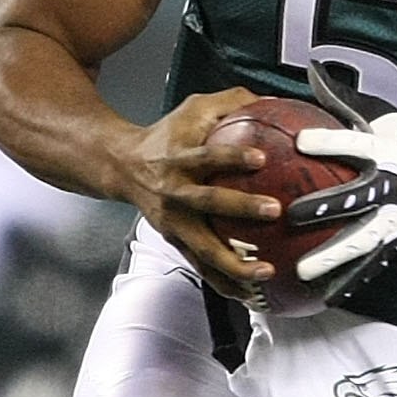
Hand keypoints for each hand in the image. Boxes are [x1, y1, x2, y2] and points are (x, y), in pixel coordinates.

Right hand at [119, 87, 279, 299]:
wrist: (122, 166)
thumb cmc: (167, 136)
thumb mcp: (193, 108)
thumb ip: (232, 101)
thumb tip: (274, 100)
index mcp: (178, 158)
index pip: (206, 156)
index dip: (232, 156)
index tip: (260, 158)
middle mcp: (174, 192)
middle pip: (207, 203)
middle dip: (241, 208)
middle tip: (275, 210)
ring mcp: (174, 222)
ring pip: (204, 250)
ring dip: (235, 265)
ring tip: (266, 274)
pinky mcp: (175, 242)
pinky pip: (202, 269)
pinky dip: (226, 284)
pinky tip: (253, 296)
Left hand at [284, 63, 396, 293]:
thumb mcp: (381, 116)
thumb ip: (343, 101)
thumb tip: (312, 70)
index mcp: (384, 153)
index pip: (354, 146)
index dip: (329, 142)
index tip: (301, 142)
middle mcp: (391, 187)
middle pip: (355, 199)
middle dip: (324, 208)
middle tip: (290, 215)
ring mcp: (396, 218)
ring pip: (361, 240)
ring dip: (332, 257)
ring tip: (302, 271)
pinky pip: (371, 264)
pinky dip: (349, 281)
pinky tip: (323, 297)